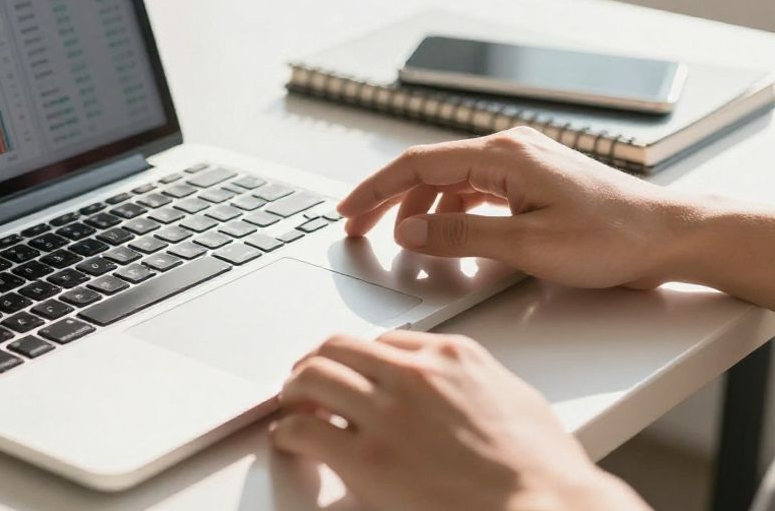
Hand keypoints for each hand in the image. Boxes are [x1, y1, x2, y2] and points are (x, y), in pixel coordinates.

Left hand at [272, 331, 648, 510]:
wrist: (547, 509)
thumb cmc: (545, 471)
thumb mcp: (516, 401)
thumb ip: (477, 385)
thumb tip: (463, 392)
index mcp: (453, 356)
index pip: (387, 340)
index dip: (362, 359)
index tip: (353, 371)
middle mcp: (414, 374)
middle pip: (339, 347)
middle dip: (317, 362)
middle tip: (305, 380)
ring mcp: (387, 413)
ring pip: (314, 376)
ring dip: (295, 390)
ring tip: (292, 406)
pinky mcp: (367, 458)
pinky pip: (304, 430)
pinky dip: (288, 432)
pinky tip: (289, 440)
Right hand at [335, 126, 689, 289]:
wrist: (671, 236)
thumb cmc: (613, 238)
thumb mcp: (528, 246)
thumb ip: (462, 237)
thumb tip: (409, 233)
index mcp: (502, 155)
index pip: (416, 165)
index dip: (374, 190)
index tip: (346, 212)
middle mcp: (507, 150)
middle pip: (427, 171)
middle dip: (387, 200)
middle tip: (357, 230)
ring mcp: (521, 164)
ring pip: (449, 182)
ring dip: (419, 210)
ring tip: (399, 243)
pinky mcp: (532, 181)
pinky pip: (475, 191)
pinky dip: (451, 214)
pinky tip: (446, 239)